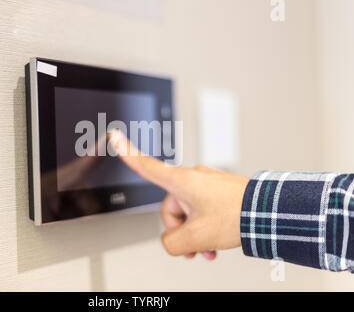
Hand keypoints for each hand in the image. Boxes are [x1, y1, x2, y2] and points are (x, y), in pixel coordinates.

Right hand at [109, 130, 248, 259]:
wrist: (268, 212)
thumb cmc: (237, 215)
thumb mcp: (197, 237)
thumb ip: (172, 242)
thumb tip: (173, 241)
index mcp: (181, 182)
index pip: (147, 166)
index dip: (128, 153)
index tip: (116, 137)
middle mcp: (193, 178)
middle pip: (170, 208)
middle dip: (182, 231)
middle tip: (196, 247)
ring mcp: (207, 183)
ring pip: (188, 213)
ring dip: (196, 233)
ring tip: (209, 249)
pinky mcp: (219, 191)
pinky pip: (203, 210)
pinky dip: (206, 227)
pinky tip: (216, 242)